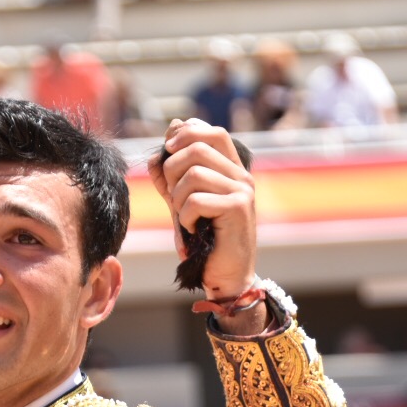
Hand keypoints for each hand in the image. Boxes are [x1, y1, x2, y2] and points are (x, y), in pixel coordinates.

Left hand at [146, 118, 257, 300]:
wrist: (225, 275)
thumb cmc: (203, 239)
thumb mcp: (181, 201)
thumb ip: (172, 173)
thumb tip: (163, 142)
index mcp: (231, 169)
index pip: (210, 131)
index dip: (184, 134)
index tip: (168, 151)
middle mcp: (241, 175)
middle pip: (197, 146)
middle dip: (172, 170)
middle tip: (172, 196)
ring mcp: (242, 190)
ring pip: (194, 172)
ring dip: (177, 197)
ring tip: (184, 217)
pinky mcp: (238, 208)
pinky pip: (195, 199)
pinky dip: (184, 217)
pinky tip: (192, 229)